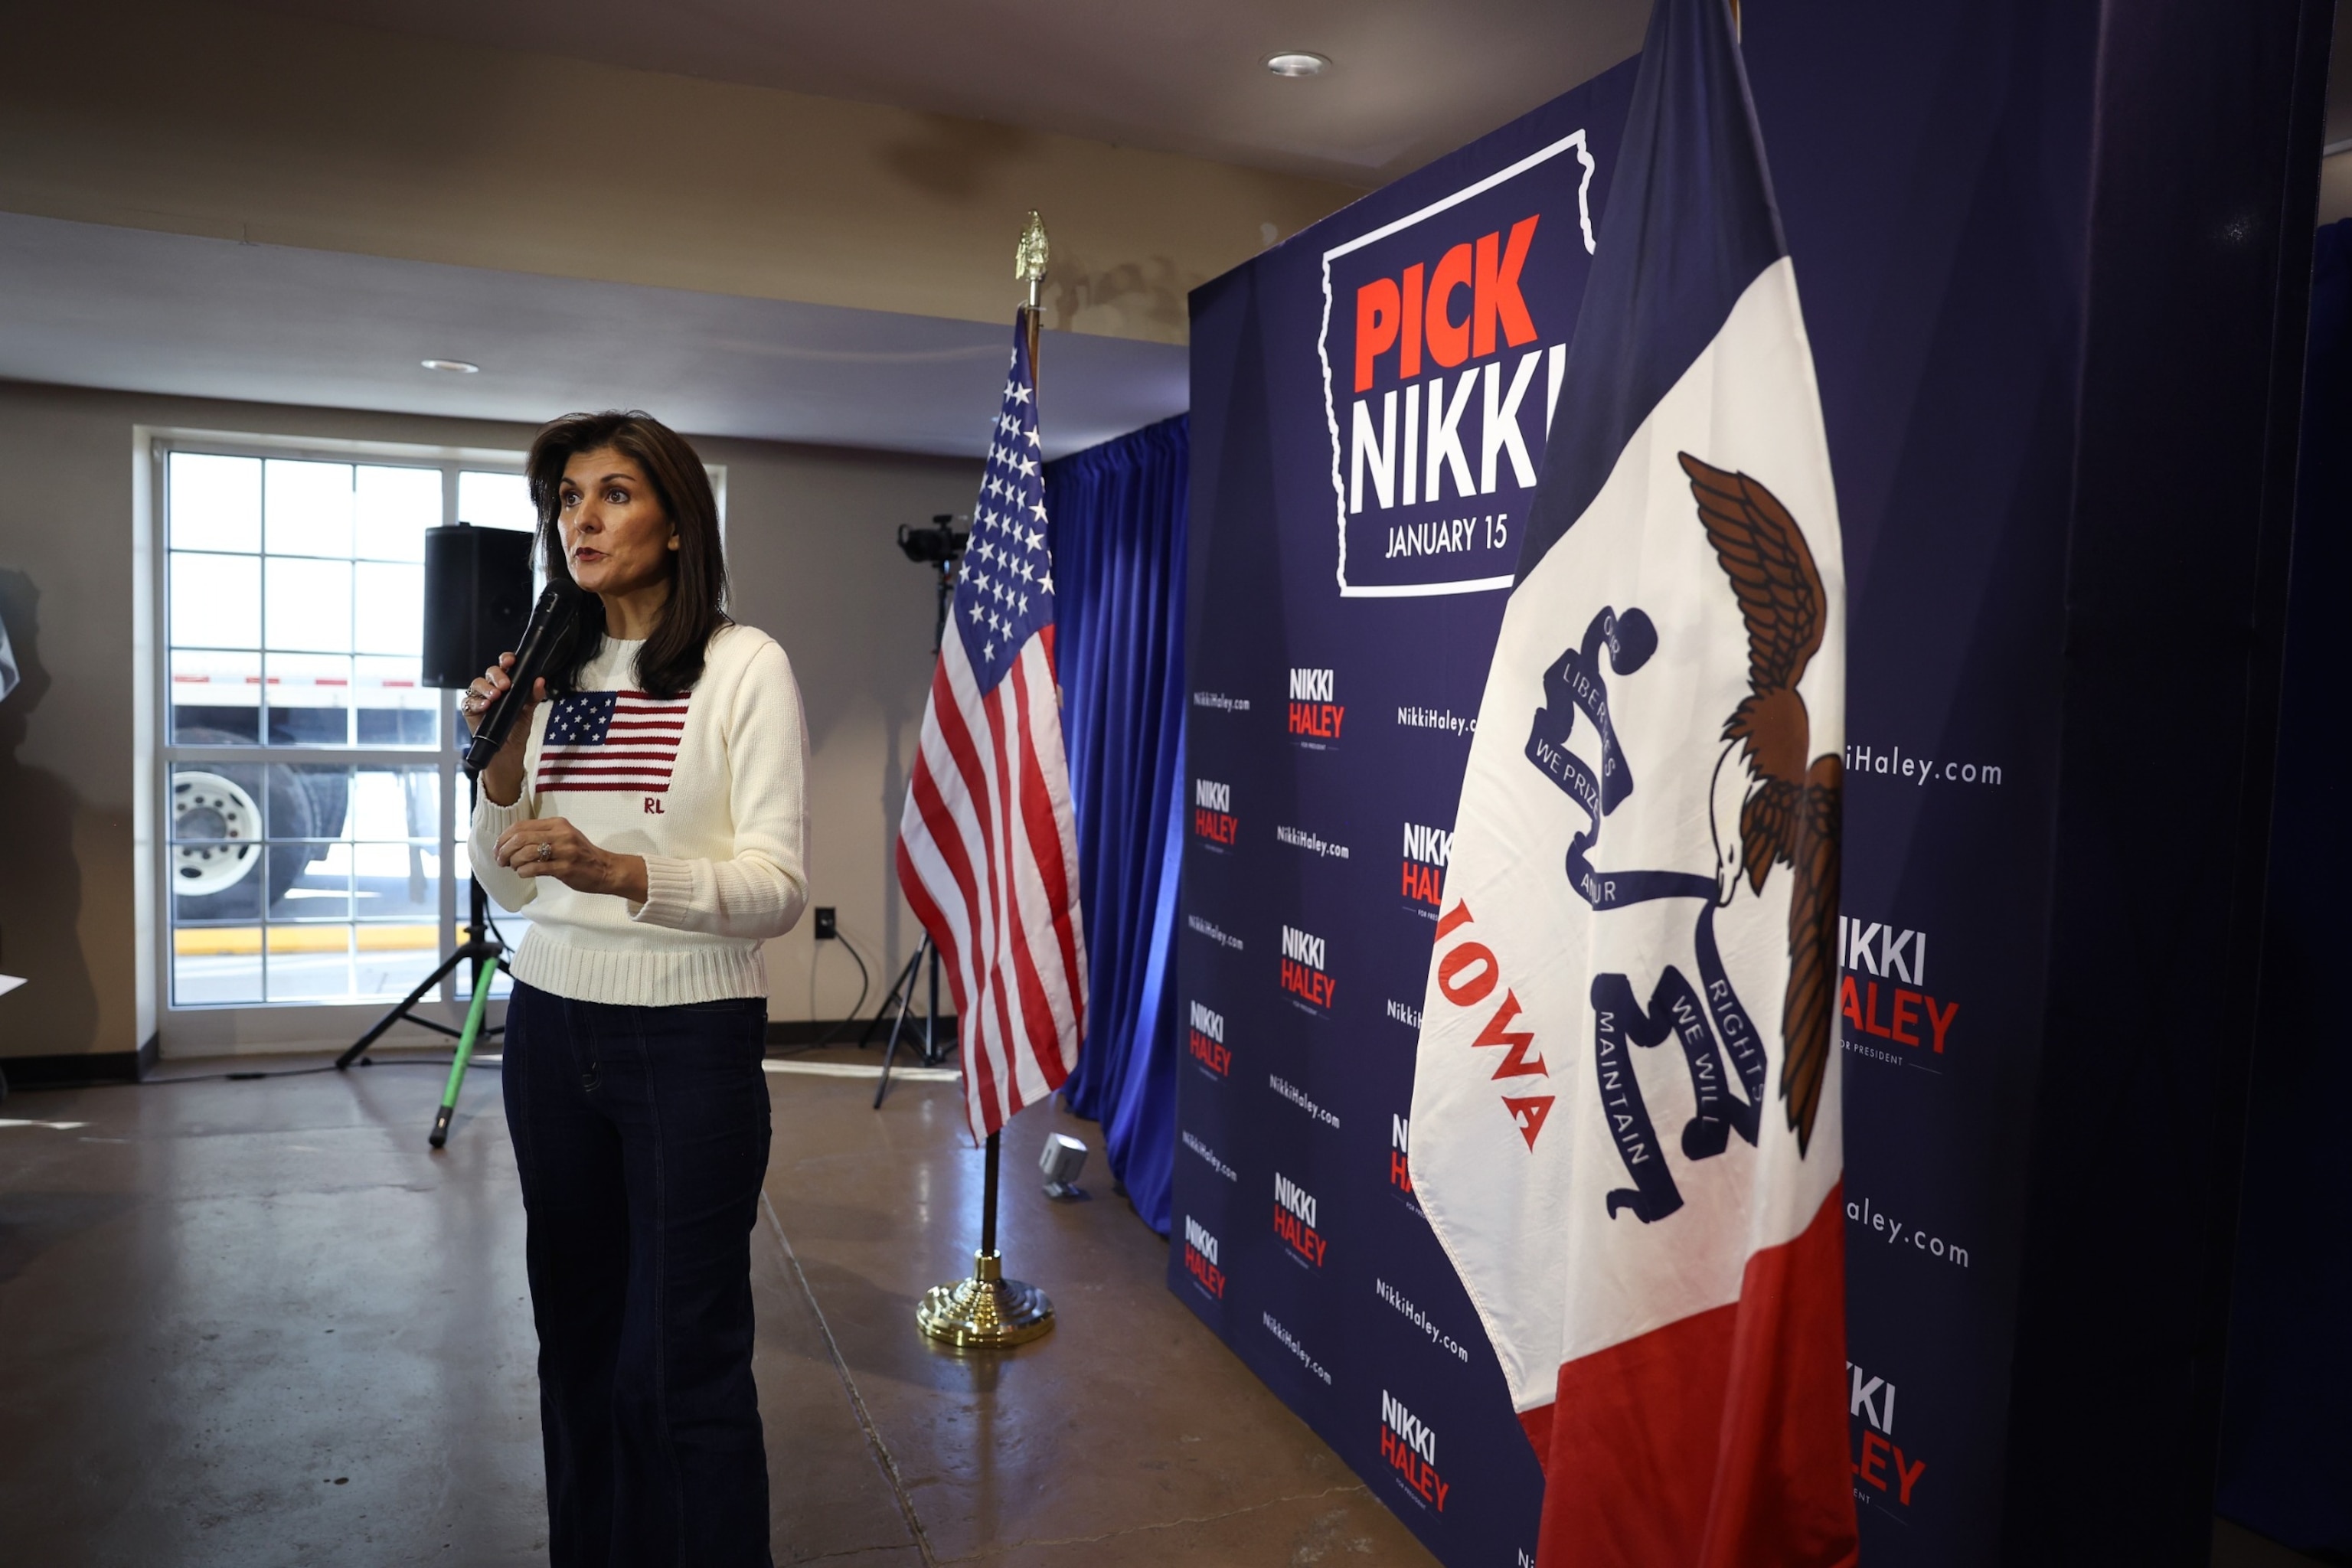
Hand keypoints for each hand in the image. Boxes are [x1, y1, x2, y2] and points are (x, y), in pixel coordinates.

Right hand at [464, 652, 545, 806]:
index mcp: (507, 683)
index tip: (511, 660)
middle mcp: (491, 687)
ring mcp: (479, 697)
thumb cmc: (517, 727)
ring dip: (486, 688)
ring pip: (477, 684)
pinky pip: (468, 701)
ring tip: (495, 697)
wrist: (508, 750)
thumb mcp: (529, 711)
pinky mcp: (470, 709)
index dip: (506, 659)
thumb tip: (540, 681)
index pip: (505, 665)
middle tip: (505, 685)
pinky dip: (476, 702)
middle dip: (497, 676)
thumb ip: (534, 695)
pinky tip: (485, 706)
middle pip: (490, 672)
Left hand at [493, 817, 649, 902]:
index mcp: (558, 823)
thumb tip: (511, 842)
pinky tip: (524, 873)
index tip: (498, 848)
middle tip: (501, 861)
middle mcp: (560, 834)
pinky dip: (523, 871)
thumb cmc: (581, 854)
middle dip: (505, 850)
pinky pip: (535, 868)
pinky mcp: (565, 868)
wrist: (605, 869)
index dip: (504, 837)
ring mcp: (564, 851)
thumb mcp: (564, 836)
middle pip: (520, 838)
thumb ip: (542, 834)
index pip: (521, 825)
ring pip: (526, 853)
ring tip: (514, 868)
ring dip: (514, 862)